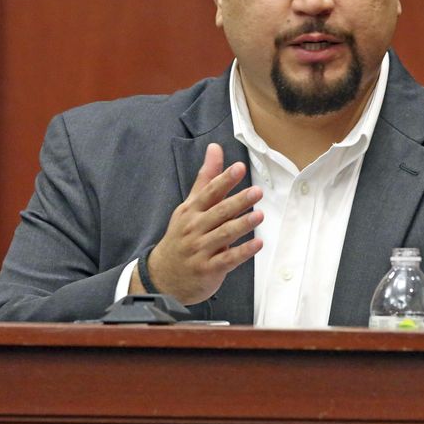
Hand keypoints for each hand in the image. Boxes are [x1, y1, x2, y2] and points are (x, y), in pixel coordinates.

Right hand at [137, 143, 263, 304]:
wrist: (164, 276)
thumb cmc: (182, 236)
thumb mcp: (190, 206)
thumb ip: (206, 178)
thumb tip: (215, 148)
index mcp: (191, 211)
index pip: (209, 192)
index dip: (224, 180)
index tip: (239, 168)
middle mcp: (194, 228)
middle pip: (218, 212)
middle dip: (238, 201)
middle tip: (257, 191)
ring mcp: (200, 250)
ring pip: (224, 235)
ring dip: (242, 225)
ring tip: (259, 215)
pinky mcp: (208, 269)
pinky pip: (227, 260)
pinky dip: (243, 252)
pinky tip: (258, 244)